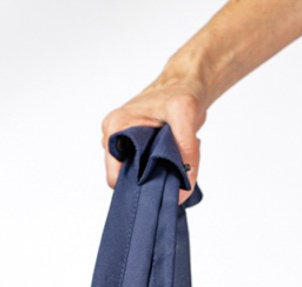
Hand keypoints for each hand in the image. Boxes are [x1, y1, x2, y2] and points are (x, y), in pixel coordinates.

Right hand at [100, 71, 208, 205]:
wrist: (186, 83)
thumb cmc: (181, 91)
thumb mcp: (186, 115)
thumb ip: (187, 152)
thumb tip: (185, 187)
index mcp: (116, 127)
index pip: (115, 176)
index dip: (136, 187)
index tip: (159, 184)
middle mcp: (114, 136)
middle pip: (125, 178)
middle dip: (148, 180)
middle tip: (171, 168)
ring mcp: (123, 142)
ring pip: (136, 176)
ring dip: (156, 174)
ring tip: (171, 155)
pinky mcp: (133, 146)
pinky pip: (144, 169)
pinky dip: (159, 169)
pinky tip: (170, 154)